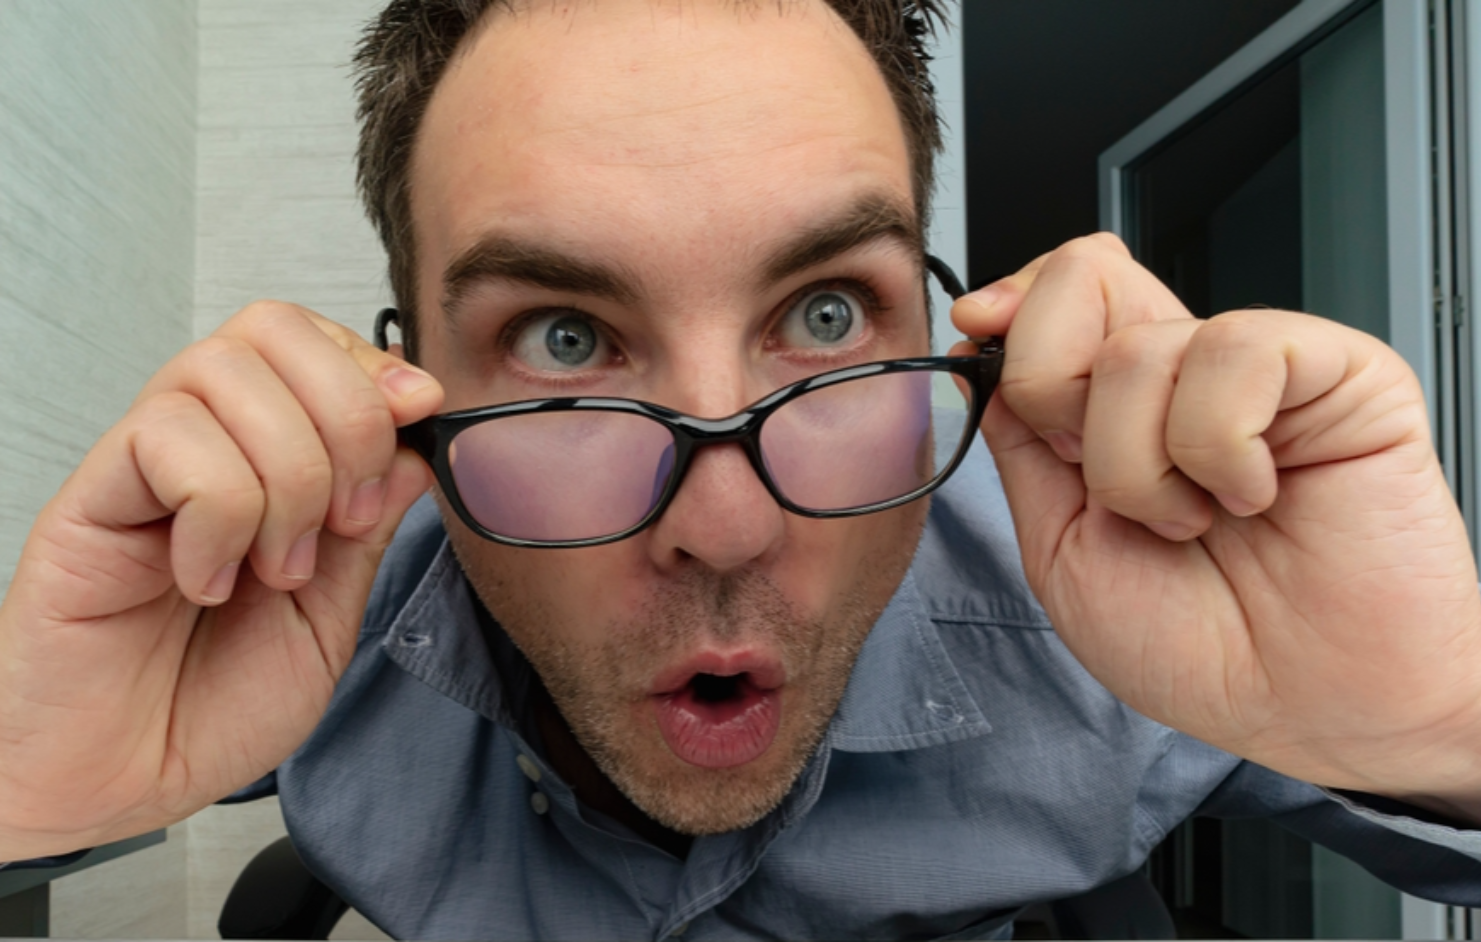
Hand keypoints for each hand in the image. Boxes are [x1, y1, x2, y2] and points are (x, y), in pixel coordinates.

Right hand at [0, 302, 442, 857]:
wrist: (124, 784)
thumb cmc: (214, 705)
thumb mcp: (330, 613)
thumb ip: (368, 524)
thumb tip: (416, 435)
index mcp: (264, 457)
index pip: (313, 341)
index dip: (373, 368)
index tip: (417, 422)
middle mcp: (202, 443)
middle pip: (271, 328)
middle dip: (346, 414)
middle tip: (344, 518)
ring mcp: (141, 465)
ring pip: (224, 373)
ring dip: (288, 475)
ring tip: (276, 569)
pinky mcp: (89, 498)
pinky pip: (166, 440)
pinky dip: (219, 514)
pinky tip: (208, 580)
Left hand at [950, 234, 1480, 814]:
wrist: (1306, 710)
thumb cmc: (1199, 646)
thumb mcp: (1062, 547)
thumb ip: (1021, 444)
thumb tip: (983, 348)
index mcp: (1117, 406)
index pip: (1054, 296)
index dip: (1009, 305)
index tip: (978, 330)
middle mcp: (1183, 373)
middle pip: (1083, 278)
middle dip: (1053, 389)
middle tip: (1099, 478)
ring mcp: (1259, 368)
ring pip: (1136, 347)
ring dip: (1139, 467)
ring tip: (1196, 520)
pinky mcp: (1337, 371)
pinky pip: (1232, 355)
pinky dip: (1218, 449)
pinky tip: (1252, 495)